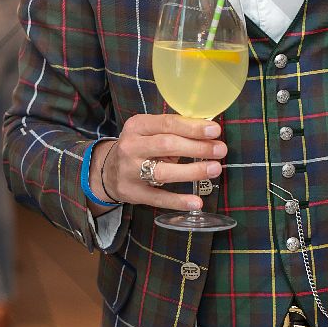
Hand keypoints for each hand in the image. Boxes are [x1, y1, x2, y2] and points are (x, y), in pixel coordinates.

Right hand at [89, 114, 225, 212]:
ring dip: (192, 171)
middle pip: (167, 145)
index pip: (168, 123)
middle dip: (197, 147)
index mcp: (137, 126)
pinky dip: (179, 201)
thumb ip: (174, 130)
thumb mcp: (149, 132)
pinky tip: (197, 202)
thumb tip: (209, 131)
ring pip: (163, 172)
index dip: (193, 127)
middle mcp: (131, 146)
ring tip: (214, 169)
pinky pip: (158, 198)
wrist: (106, 170)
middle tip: (221, 150)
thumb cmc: (139, 147)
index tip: (216, 130)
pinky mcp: (132, 193)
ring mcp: (130, 171)